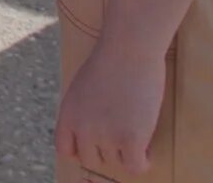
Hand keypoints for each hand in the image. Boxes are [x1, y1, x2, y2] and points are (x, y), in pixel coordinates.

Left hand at [56, 38, 164, 177]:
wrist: (129, 47)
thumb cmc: (112, 58)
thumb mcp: (84, 85)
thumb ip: (84, 110)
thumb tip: (96, 131)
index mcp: (68, 113)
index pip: (65, 149)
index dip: (82, 149)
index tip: (95, 144)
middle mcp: (82, 128)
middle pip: (91, 158)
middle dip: (106, 150)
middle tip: (121, 138)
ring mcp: (106, 135)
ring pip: (116, 161)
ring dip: (127, 151)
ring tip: (137, 134)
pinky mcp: (130, 139)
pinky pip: (135, 166)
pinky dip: (143, 162)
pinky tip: (147, 151)